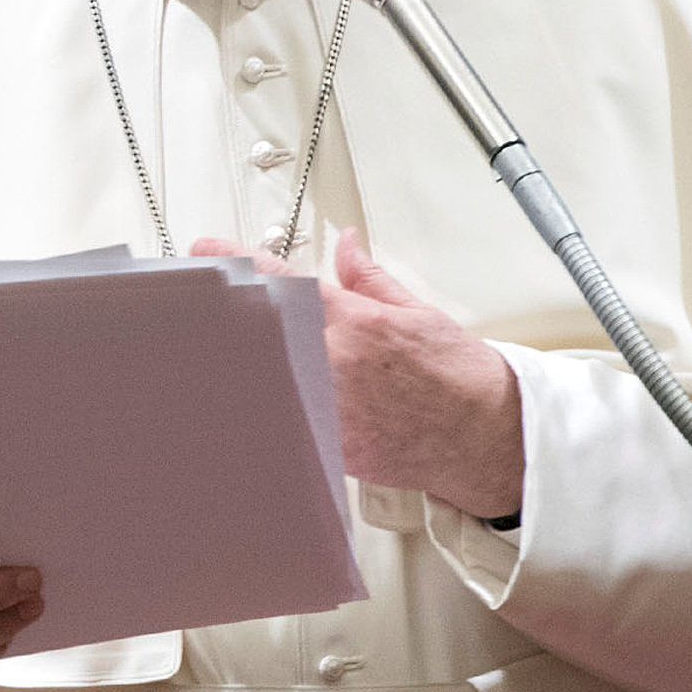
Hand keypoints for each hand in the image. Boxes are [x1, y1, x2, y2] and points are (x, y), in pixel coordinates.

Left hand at [194, 227, 522, 516]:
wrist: (486, 436)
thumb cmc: (459, 378)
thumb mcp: (418, 312)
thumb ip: (368, 278)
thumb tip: (345, 244)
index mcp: (355, 323)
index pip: (281, 282)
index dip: (236, 261)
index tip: (207, 251)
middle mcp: (335, 365)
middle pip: (257, 333)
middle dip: (228, 318)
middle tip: (205, 310)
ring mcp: (328, 409)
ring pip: (262, 380)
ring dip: (239, 364)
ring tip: (216, 355)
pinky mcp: (328, 446)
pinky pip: (282, 420)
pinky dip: (265, 405)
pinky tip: (251, 397)